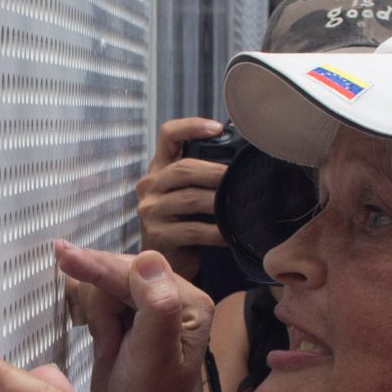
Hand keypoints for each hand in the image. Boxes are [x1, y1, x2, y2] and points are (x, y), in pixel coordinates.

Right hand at [53, 241, 213, 391]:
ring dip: (97, 315)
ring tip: (110, 349)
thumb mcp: (154, 357)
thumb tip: (148, 258)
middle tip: (106, 341)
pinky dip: (93, 319)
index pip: (138, 269)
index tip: (63, 255)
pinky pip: (100, 302)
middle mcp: (174, 302)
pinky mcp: (130, 323)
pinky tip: (104, 344)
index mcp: (190, 304)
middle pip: (119, 273)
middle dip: (101, 303)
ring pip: (106, 286)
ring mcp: (151, 311)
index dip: (100, 266)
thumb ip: (157, 307)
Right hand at [137, 117, 229, 273]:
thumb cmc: (185, 225)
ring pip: (190, 198)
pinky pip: (193, 230)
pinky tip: (229, 234)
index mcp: (159, 169)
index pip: (168, 135)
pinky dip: (216, 231)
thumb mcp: (188, 195)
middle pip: (183, 168)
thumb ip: (203, 176)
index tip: (218, 128)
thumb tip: (242, 162)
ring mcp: (150, 211)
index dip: (191, 126)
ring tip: (240, 205)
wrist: (166, 265)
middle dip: (216, 172)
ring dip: (219, 202)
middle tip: (240, 177)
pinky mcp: (158, 236)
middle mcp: (149, 186)